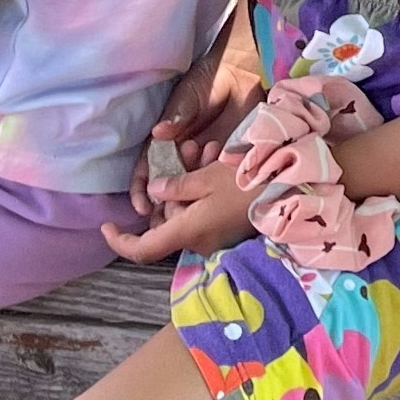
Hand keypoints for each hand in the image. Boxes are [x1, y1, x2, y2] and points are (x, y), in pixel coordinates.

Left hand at [104, 159, 253, 262]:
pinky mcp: (227, 230)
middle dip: (169, 190)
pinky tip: (215, 163)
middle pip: (167, 221)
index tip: (107, 225)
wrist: (292, 190)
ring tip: (205, 149)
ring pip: (185, 213)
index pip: (143, 250)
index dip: (120, 241)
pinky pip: (203, 213)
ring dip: (189, 184)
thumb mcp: (206, 178)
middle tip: (185, 151)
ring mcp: (215, 238)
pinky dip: (203, 192)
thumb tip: (155, 191)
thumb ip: (175, 187)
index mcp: (188, 231)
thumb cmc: (247, 182)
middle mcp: (199, 241)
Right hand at [129, 53, 268, 215]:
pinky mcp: (223, 161)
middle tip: (170, 215)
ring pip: (191, 187)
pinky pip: (214, 178)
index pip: (147, 171)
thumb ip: (177, 116)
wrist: (240, 76)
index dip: (142, 190)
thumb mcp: (188, 97)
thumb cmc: (208, 81)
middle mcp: (180, 155)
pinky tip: (215, 179)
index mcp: (164, 141)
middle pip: (167, 188)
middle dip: (166, 204)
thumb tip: (159, 133)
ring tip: (197, 186)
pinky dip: (213, 183)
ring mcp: (202, 161)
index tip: (143, 206)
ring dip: (191, 192)